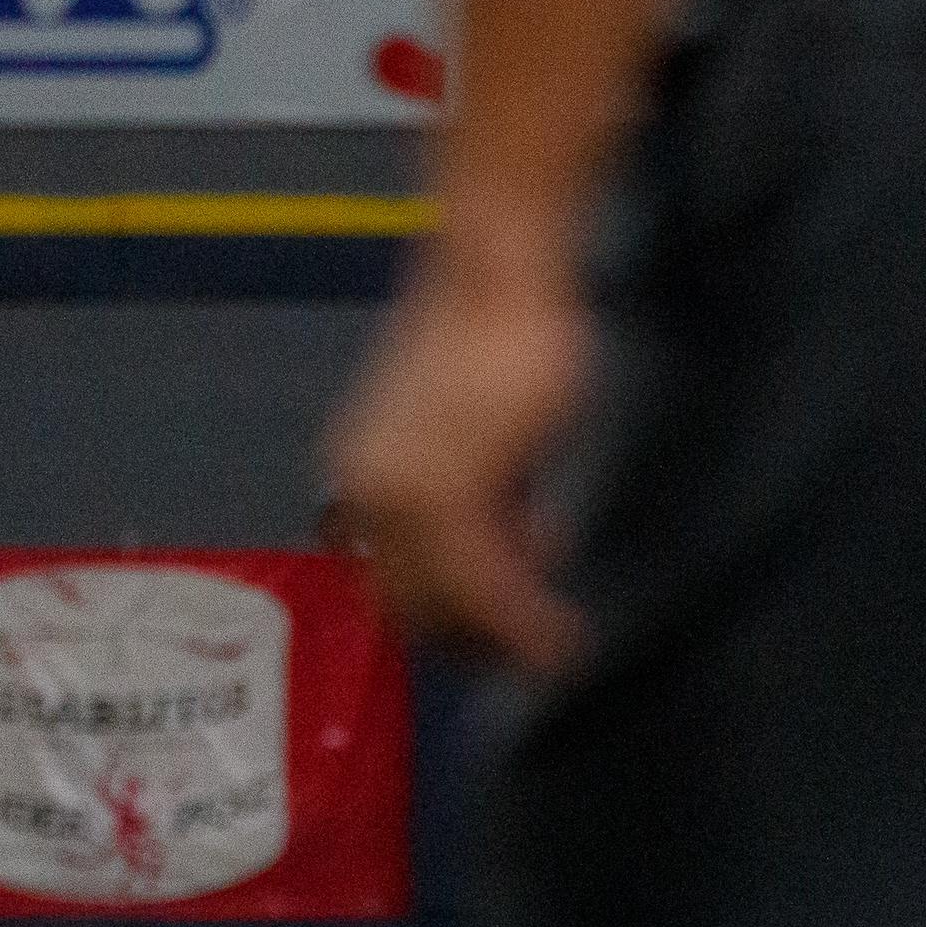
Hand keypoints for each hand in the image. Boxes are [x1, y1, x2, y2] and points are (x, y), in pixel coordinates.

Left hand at [325, 252, 589, 673]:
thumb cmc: (499, 336)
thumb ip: (485, 498)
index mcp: (366, 475)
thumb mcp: (485, 436)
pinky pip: (484, 583)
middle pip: (412, 608)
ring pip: (449, 604)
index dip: (452, 622)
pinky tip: (559, 631)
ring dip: (505, 638)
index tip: (504, 642)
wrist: (496, 272)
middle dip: (475, 642)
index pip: (395, 584)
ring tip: (556, 648)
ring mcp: (402, 492)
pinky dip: (522, 618)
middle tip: (535, 654)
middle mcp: (368, 489)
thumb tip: (518, 552)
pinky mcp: (447, 490)